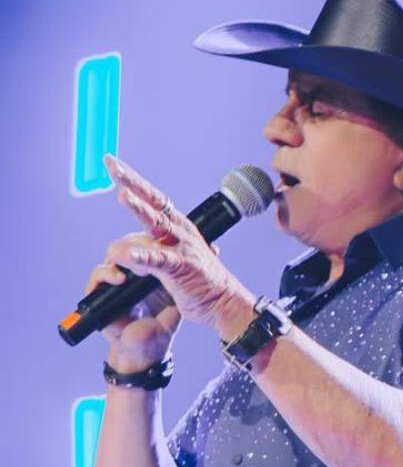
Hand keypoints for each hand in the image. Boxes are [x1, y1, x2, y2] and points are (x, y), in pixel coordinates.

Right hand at [84, 240, 180, 371]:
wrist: (149, 348)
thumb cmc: (165, 322)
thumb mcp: (180, 293)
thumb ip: (187, 272)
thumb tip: (214, 249)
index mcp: (151, 266)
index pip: (149, 241)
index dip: (154, 232)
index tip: (164, 229)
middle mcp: (131, 270)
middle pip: (130, 242)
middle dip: (140, 242)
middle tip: (154, 246)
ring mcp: (115, 280)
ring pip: (114, 254)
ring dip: (124, 254)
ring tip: (140, 265)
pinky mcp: (101, 293)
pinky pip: (98, 276)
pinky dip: (107, 274)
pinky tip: (120, 279)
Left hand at [100, 155, 251, 337]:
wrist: (225, 303)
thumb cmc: (200, 282)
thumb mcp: (173, 259)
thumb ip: (155, 249)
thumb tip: (134, 248)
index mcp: (178, 227)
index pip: (153, 198)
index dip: (133, 180)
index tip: (113, 163)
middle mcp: (180, 231)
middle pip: (153, 200)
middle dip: (131, 181)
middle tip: (112, 164)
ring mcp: (182, 248)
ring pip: (156, 223)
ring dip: (140, 209)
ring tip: (122, 195)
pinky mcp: (182, 268)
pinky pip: (158, 260)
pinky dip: (141, 257)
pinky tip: (126, 255)